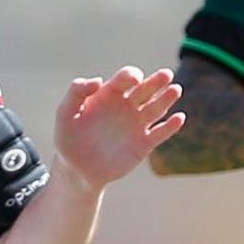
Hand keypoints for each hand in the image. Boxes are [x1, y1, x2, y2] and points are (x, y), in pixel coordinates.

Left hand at [54, 66, 185, 187]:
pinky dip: (170, 126)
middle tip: (166, 74)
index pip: (125, 79)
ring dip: (167, 99)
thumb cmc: (68, 138)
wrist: (77, 169)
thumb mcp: (65, 112)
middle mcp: (127, 107)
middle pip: (146, 90)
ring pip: (156, 108)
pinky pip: (160, 133)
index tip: (133, 80)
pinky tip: (178, 118)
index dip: (131, 75)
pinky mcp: (144, 144)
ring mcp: (137, 125)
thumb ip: (76, 92)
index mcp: (109, 95)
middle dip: (156, 81)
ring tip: (175, 90)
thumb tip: (98, 80)